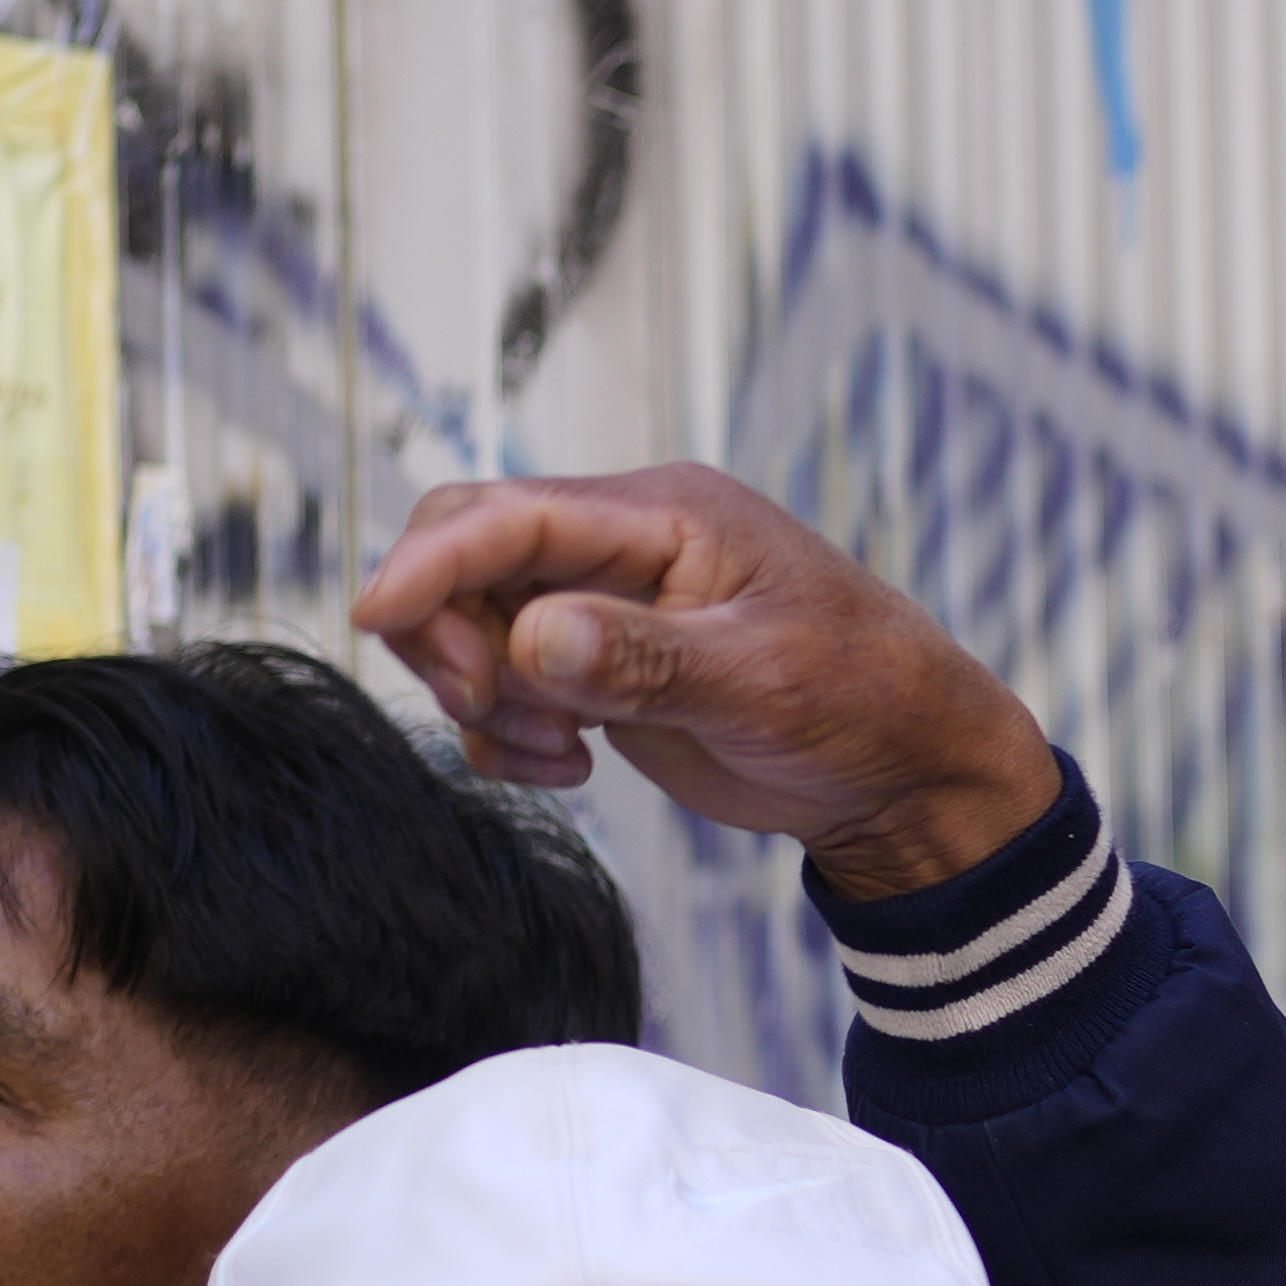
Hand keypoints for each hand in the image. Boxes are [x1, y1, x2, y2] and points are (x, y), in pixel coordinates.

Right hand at [356, 468, 1063, 897]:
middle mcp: (621, 547)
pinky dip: (506, 736)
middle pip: (466, 556)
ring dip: (483, 698)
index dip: (432, 560)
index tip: (379, 617)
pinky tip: (568, 768)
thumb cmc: (864, 702)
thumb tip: (533, 638)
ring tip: (559, 750)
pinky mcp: (597, 671)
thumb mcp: (761, 681)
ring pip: (473, 627)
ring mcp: (603, 610)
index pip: (511, 513)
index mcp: (663, 515)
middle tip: (497, 712)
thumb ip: (644, 660)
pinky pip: (503, 688)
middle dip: (451, 634)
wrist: (906, 773)